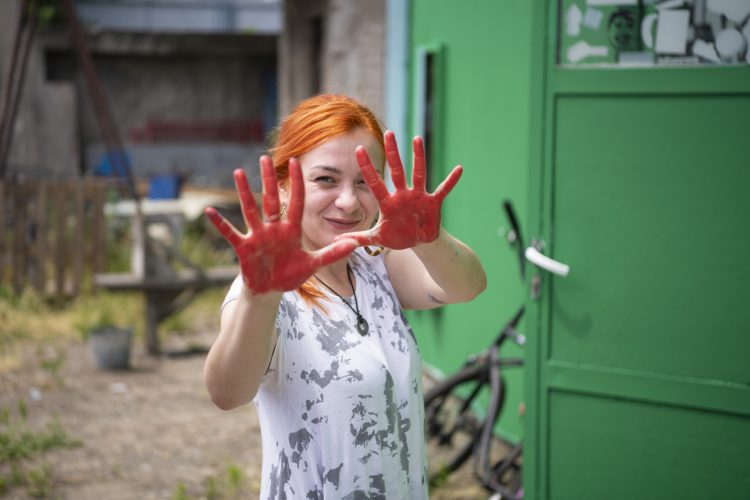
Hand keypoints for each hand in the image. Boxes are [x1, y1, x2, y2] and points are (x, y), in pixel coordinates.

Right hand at [205, 156, 356, 293]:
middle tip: (265, 158)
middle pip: (270, 200)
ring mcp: (258, 236)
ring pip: (250, 210)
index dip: (297, 183)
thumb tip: (355, 244)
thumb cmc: (291, 274)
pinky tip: (208, 211)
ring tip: (238, 172)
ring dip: (244, 193)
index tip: (297, 161)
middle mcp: (273, 228)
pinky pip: (231, 233)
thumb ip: (332, 253)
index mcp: (291, 230)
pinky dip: (220, 223)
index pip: (296, 202)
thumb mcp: (314, 264)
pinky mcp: (244, 248)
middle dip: (268, 180)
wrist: (271, 290)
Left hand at [337, 131, 461, 249]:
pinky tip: (459, 169)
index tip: (358, 149)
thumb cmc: (397, 236)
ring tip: (417, 138)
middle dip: (393, 153)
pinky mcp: (433, 203)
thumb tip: (336, 243)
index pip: (374, 182)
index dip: (367, 167)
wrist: (418, 241)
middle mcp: (402, 195)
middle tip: (388, 132)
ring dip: (418, 156)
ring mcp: (418, 196)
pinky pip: (443, 190)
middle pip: (396, 170)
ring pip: (418, 173)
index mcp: (387, 203)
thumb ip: (359, 238)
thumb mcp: (377, 238)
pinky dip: (451, 181)